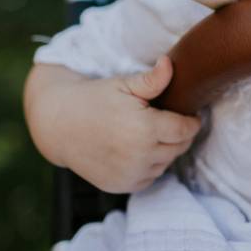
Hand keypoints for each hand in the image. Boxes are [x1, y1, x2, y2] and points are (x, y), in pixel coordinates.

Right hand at [42, 56, 201, 193]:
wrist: (59, 125)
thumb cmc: (94, 99)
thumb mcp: (124, 84)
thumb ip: (153, 79)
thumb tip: (170, 64)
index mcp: (145, 129)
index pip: (185, 130)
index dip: (192, 121)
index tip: (191, 114)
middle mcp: (139, 156)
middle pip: (179, 148)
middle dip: (180, 135)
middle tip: (172, 122)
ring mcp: (130, 174)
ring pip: (165, 163)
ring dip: (165, 151)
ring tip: (153, 134)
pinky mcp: (121, 186)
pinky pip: (149, 177)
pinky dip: (150, 165)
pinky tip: (139, 149)